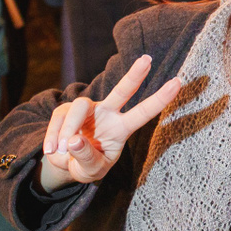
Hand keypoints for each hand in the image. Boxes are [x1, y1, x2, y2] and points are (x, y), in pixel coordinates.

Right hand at [38, 55, 181, 189]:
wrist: (66, 165)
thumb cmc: (87, 166)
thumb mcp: (91, 171)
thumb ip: (86, 158)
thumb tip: (74, 139)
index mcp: (122, 128)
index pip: (144, 112)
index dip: (160, 98)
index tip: (178, 82)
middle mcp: (107, 114)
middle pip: (122, 90)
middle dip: (134, 74)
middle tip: (148, 59)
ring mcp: (87, 110)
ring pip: (79, 107)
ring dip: (68, 130)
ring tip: (61, 151)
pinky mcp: (65, 110)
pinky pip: (59, 118)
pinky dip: (52, 137)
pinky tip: (51, 151)